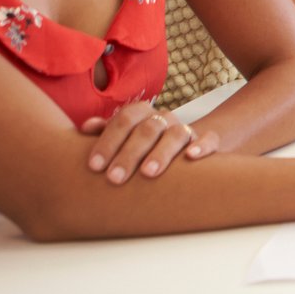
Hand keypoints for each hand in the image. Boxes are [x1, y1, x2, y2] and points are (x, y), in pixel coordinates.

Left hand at [77, 100, 211, 183]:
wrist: (180, 150)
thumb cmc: (139, 149)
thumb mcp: (121, 140)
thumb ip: (104, 133)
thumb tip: (84, 129)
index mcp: (141, 115)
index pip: (124, 120)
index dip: (108, 141)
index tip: (94, 166)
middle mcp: (163, 119)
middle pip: (147, 129)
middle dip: (129, 154)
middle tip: (114, 178)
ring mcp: (185, 129)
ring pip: (176, 134)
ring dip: (161, 153)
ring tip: (148, 173)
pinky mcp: (207, 141)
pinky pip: (210, 139)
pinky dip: (202, 146)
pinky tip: (191, 157)